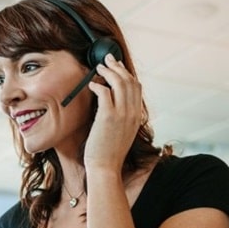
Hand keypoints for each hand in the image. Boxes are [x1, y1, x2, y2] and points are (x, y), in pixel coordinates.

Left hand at [85, 53, 143, 170]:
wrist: (105, 167)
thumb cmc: (109, 152)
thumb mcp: (122, 132)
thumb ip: (121, 117)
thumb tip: (112, 103)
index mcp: (136, 116)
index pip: (136, 87)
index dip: (127, 73)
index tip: (118, 67)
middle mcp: (132, 112)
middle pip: (129, 81)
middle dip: (118, 67)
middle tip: (107, 60)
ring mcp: (121, 114)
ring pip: (119, 83)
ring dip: (108, 72)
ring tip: (98, 68)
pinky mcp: (108, 117)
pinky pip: (105, 92)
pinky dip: (98, 85)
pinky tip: (92, 84)